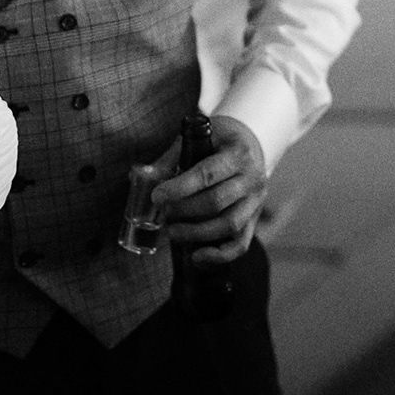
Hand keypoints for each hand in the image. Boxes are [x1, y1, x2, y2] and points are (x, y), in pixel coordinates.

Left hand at [152, 115, 266, 264]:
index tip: (156, 197)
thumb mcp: (198, 138)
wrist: (251, 145)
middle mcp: (252, 178)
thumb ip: (173, 158)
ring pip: (229, 225)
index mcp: (237, 153)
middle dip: (184, 211)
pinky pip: (240, 244)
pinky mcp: (255, 219)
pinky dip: (218, 255)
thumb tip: (137, 177)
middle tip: (163, 213)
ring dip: (196, 233)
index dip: (180, 188)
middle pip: (216, 202)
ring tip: (172, 232)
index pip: (208, 174)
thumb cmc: (218, 141)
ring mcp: (256, 201)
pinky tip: (196, 256)